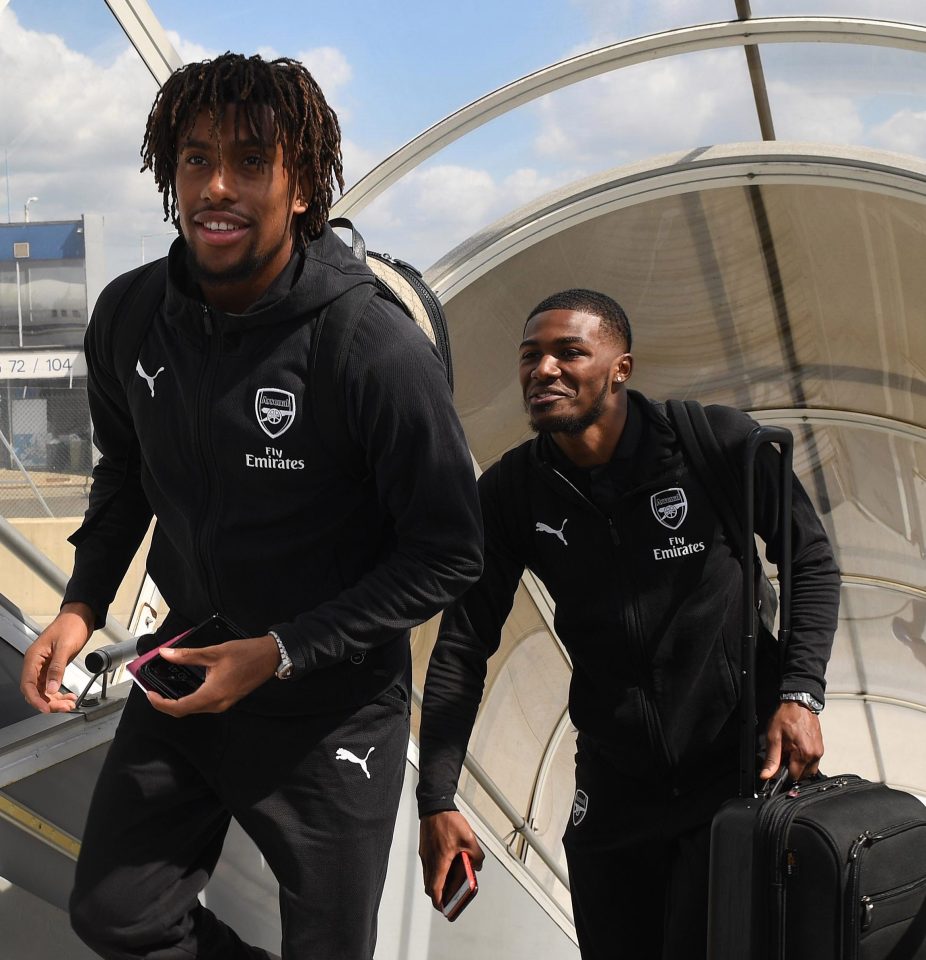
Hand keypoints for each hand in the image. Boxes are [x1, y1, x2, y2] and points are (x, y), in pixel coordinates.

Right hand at [20, 602, 94, 712]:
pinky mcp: (53, 667)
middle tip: (64, 707)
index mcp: (34, 657)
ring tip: (69, 704)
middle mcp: (36, 663)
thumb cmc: (71, 625)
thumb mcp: (65, 647)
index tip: (46, 709)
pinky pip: (52, 684)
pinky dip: (59, 692)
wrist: (80, 616)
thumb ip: (57, 668)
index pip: (28, 684)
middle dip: (48, 701)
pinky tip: (69, 697)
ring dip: (55, 699)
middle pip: (35, 690)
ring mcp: (44, 666)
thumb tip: (51, 687)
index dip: (35, 699)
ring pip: (44, 690)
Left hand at [146, 634, 279, 716]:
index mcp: (212, 694)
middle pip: (184, 711)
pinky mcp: (227, 699)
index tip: (150, 694)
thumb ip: (187, 655)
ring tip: (166, 689)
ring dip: (178, 702)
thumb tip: (165, 654)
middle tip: (153, 691)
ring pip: (194, 708)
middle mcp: (217, 704)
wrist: (270, 657)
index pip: (179, 707)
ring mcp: (223, 703)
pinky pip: (204, 704)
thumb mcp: (214, 652)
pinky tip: (186, 687)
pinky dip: (190, 698)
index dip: (161, 704)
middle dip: (166, 704)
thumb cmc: (246, 654)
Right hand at [419, 810, 484, 910]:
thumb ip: (476, 855)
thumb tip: (478, 865)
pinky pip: (428, 866)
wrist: (435, 805)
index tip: (445, 908)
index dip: (439, 902)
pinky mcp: (425, 849)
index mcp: (440, 861)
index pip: (435, 889)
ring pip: (428, 876)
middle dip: (438, 896)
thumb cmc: (448, 821)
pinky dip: (436, 872)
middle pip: (430, 886)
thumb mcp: (469, 839)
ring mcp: (425, 855)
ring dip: (437, 883)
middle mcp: (430, 860)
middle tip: (449, 899)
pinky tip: (447, 865)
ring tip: (450, 882)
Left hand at [760, 700, 823, 782]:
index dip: (783, 774)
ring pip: (809, 770)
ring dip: (799, 766)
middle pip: (803, 775)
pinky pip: (813, 761)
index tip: (778, 767)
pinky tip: (796, 749)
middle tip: (783, 756)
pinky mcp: (820, 747)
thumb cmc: (786, 716)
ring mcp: (819, 751)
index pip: (794, 777)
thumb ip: (771, 759)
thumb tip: (766, 775)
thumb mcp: (773, 737)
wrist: (798, 703)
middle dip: (792, 770)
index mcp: (804, 754)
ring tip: (790, 752)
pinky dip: (804, 760)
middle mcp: (815, 755)